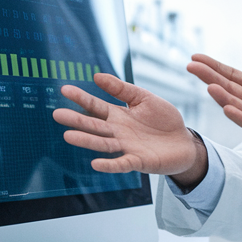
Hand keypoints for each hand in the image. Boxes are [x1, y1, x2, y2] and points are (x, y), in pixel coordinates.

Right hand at [52, 73, 207, 186]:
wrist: (184, 142)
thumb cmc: (164, 120)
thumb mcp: (144, 98)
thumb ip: (122, 89)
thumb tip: (97, 76)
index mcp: (118, 116)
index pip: (96, 106)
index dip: (81, 98)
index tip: (65, 90)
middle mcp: (118, 132)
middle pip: (94, 126)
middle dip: (77, 120)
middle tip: (58, 114)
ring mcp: (126, 148)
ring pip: (103, 144)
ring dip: (87, 141)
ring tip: (69, 136)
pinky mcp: (138, 161)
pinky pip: (122, 163)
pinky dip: (109, 165)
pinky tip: (96, 163)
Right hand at [189, 35, 241, 183]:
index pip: (233, 76)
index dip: (215, 66)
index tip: (196, 57)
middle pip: (228, 87)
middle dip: (209, 77)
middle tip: (190, 65)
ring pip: (236, 105)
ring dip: (221, 96)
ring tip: (207, 85)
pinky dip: (239, 116)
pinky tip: (227, 108)